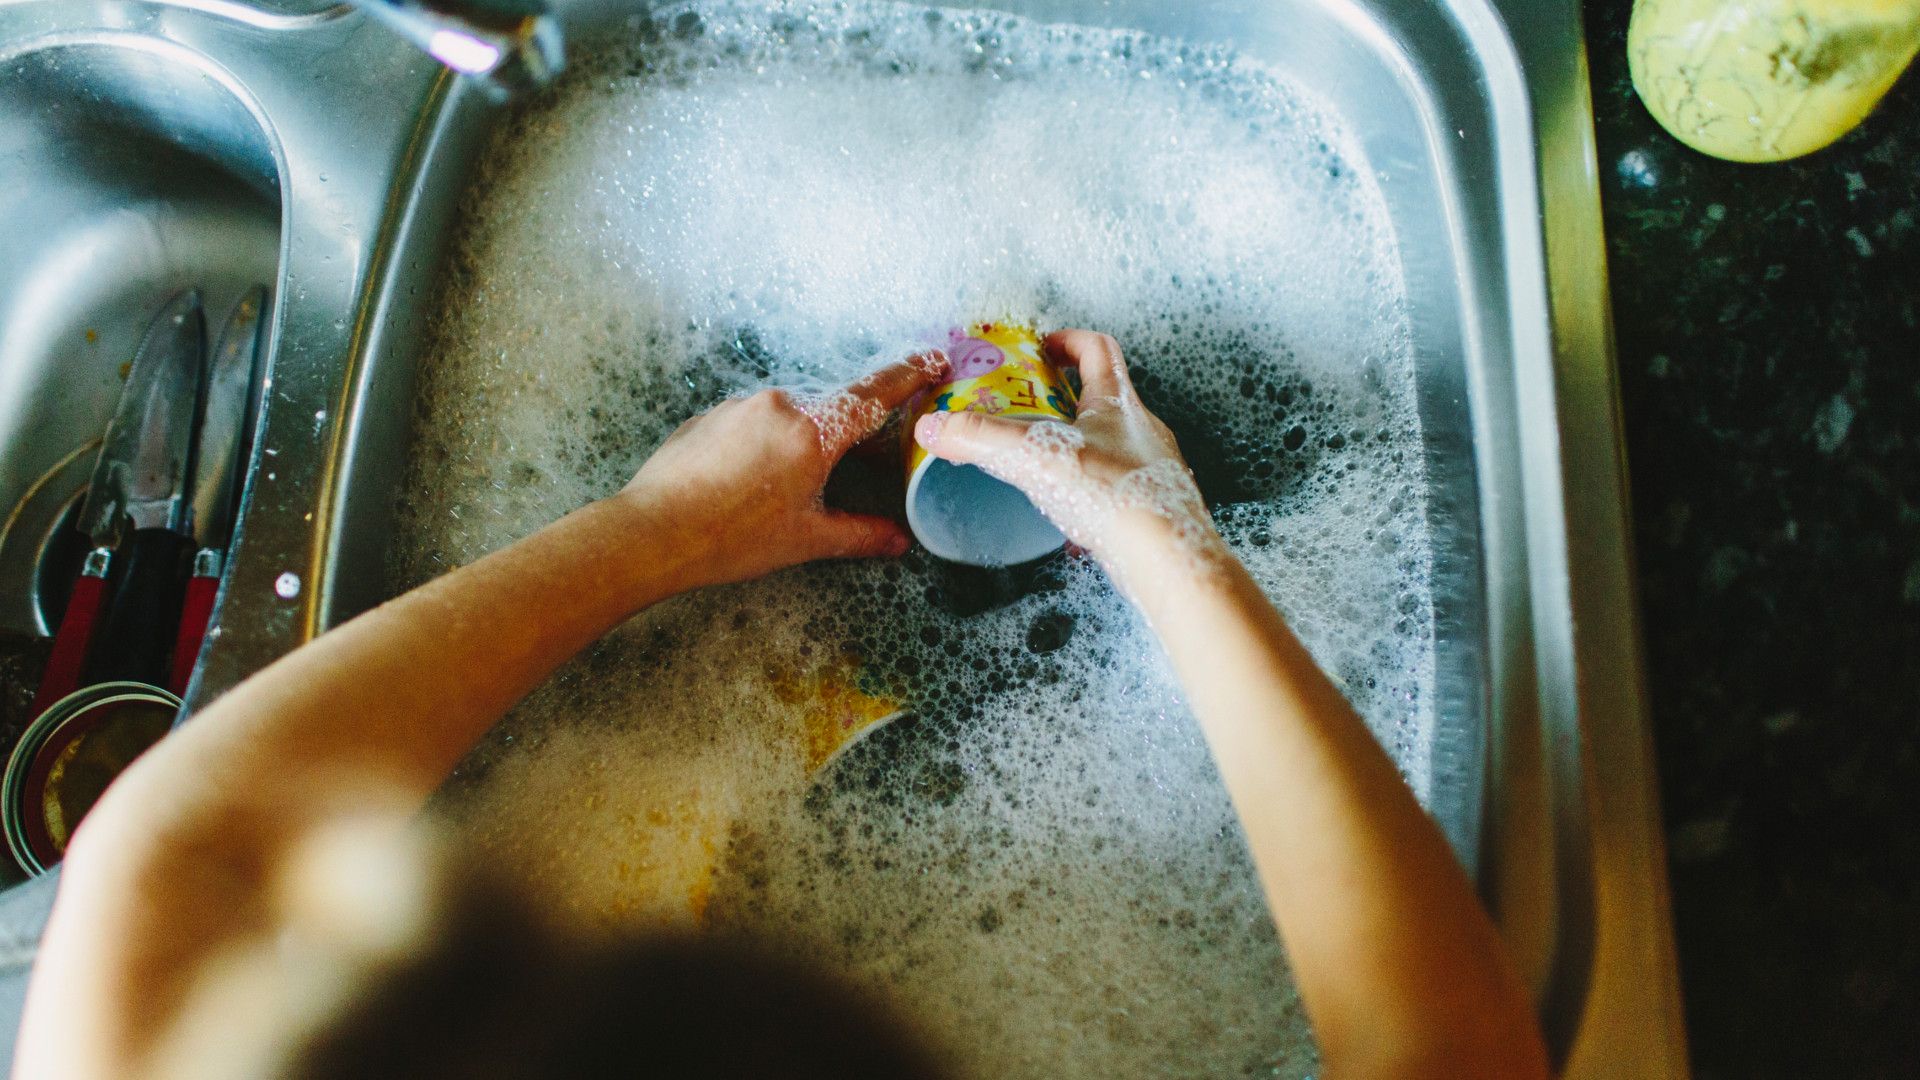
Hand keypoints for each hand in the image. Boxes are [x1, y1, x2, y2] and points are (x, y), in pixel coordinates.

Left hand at [616, 355, 943, 590]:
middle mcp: (779, 404)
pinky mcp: (710, 416)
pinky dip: (765, 443)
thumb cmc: (731, 538)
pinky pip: (753, 420)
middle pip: (831, 406)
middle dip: (849, 431)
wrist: (652, 532)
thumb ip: (859, 534)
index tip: (932, 361)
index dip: (908, 376)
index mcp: (813, 430)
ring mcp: (740, 405)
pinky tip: (752, 482)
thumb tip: (898, 541)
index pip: (873, 394)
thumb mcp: (806, 540)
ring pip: (790, 413)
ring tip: (792, 486)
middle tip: (860, 463)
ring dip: (803, 439)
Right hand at [911, 330, 1221, 585]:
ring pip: (1111, 447)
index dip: (1067, 342)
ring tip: (1043, 465)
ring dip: (1077, 449)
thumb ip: (979, 438)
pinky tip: (1068, 524)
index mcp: (1118, 403)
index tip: (1040, 350)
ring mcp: (1151, 471)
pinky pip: (1116, 493)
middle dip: (1064, 400)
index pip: (1097, 350)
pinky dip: (1089, 499)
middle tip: (1029, 409)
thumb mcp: (1033, 457)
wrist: (1165, 556)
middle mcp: (1142, 431)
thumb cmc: (1114, 495)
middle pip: (1104, 397)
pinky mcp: (1151, 510)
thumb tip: (935, 428)